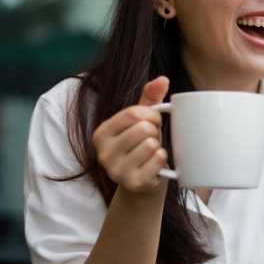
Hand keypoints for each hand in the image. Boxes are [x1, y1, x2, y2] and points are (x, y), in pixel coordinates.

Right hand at [92, 76, 169, 193]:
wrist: (142, 182)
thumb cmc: (140, 146)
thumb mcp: (141, 120)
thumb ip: (149, 98)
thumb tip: (162, 80)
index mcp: (101, 134)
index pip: (133, 113)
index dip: (152, 115)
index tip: (153, 122)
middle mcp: (103, 153)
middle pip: (143, 129)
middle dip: (155, 132)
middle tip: (151, 140)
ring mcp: (116, 170)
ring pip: (151, 144)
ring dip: (158, 147)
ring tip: (150, 153)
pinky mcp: (133, 183)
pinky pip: (157, 160)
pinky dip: (162, 160)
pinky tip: (155, 165)